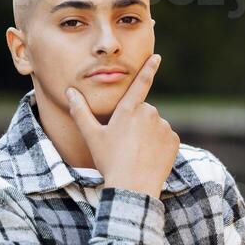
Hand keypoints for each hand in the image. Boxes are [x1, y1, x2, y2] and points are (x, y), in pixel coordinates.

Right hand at [64, 53, 179, 197]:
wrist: (133, 187)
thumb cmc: (110, 161)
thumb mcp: (92, 137)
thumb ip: (81, 112)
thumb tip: (70, 92)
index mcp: (128, 110)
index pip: (140, 84)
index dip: (149, 69)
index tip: (157, 57)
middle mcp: (149, 113)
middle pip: (143, 112)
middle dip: (136, 124)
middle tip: (125, 145)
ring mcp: (163, 127)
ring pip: (155, 126)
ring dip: (148, 135)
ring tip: (136, 154)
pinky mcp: (174, 140)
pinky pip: (166, 138)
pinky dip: (159, 146)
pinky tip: (149, 158)